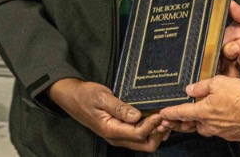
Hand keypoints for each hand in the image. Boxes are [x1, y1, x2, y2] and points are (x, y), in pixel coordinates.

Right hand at [46, 78, 166, 150]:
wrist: (73, 98)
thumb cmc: (86, 95)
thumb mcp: (102, 97)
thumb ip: (119, 107)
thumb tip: (137, 116)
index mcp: (111, 129)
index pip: (138, 134)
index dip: (152, 125)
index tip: (160, 113)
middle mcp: (116, 137)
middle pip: (145, 145)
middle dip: (158, 133)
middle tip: (165, 118)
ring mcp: (119, 136)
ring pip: (144, 142)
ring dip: (156, 132)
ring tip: (163, 117)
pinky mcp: (121, 131)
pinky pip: (139, 136)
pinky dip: (150, 130)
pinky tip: (155, 118)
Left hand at [159, 76, 239, 141]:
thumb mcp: (219, 82)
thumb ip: (202, 86)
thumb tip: (190, 89)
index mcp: (203, 112)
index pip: (181, 113)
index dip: (170, 113)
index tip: (162, 115)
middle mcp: (210, 125)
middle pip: (194, 125)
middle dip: (186, 122)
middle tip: (180, 120)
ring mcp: (222, 132)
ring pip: (209, 129)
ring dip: (206, 123)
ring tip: (208, 115)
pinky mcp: (235, 135)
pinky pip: (223, 131)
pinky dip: (222, 125)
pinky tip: (227, 118)